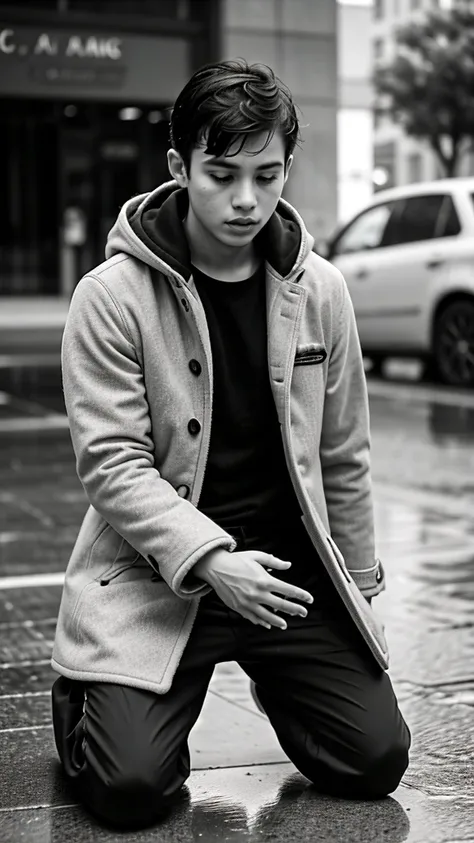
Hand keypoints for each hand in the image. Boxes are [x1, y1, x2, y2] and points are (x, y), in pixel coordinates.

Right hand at [193, 548, 312, 629]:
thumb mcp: (257, 556)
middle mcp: (258, 594)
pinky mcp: (239, 608)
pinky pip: (253, 618)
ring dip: (279, 621)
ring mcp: (248, 603)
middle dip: (295, 610)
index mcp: (265, 580)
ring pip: (268, 616)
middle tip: (304, 613)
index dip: (301, 595)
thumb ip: (274, 562)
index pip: (288, 590)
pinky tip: (267, 624)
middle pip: (281, 605)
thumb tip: (288, 565)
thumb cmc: (237, 560)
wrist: (216, 568)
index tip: (309, 599)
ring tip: (285, 624)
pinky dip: (261, 622)